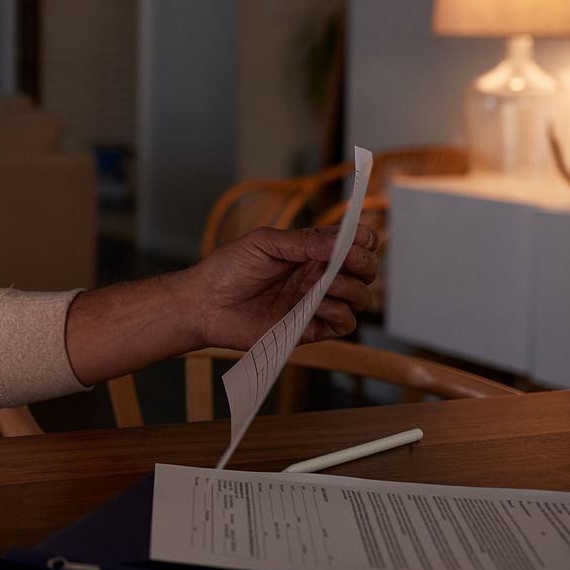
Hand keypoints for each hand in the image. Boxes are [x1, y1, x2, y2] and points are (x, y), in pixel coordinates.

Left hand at [186, 225, 379, 350]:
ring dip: (352, 288)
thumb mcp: (264, 242)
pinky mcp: (309, 329)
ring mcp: (315, 303)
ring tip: (326, 283)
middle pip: (365, 271)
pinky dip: (340, 312)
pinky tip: (319, 304)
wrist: (205, 304)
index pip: (353, 245)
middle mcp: (318, 276)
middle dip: (364, 264)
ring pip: (360, 298)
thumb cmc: (228, 269)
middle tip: (347, 261)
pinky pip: (344, 324)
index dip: (363, 241)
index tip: (359, 240)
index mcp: (311, 252)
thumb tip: (341, 241)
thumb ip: (304, 241)